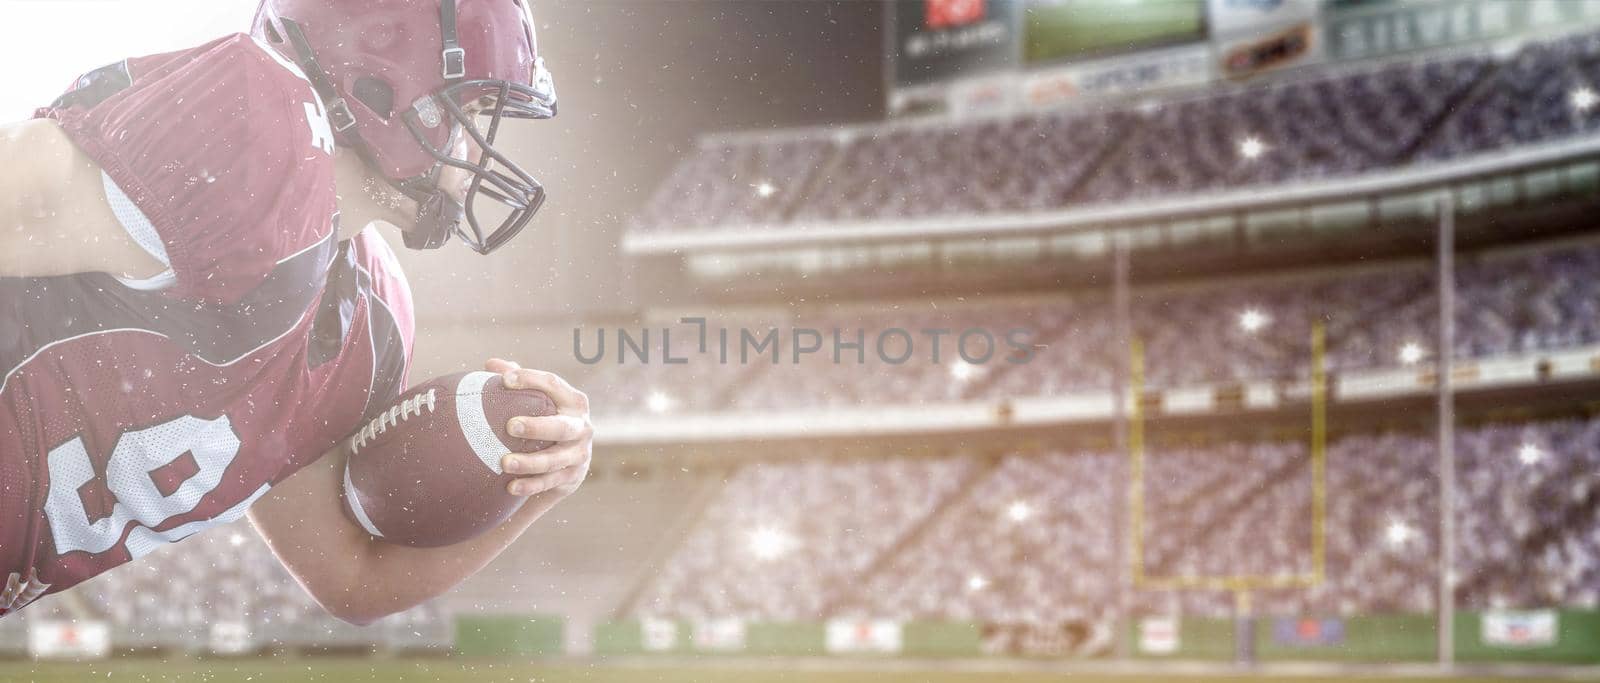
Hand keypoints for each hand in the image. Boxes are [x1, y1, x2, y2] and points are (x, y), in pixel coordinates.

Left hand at [483, 358, 592, 498]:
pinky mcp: (572, 477)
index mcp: (573, 401)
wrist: (568, 460)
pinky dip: (531, 485)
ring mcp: (579, 454)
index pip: (554, 385)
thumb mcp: (537, 400)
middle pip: (562, 427)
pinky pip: (550, 483)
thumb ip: (517, 380)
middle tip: (510, 426)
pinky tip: (510, 487)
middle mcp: (582, 427)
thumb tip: (491, 364)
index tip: (505, 380)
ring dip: (530, 462)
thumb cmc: (545, 418)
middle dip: (537, 427)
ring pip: (556, 460)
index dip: (531, 380)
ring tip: (504, 463)